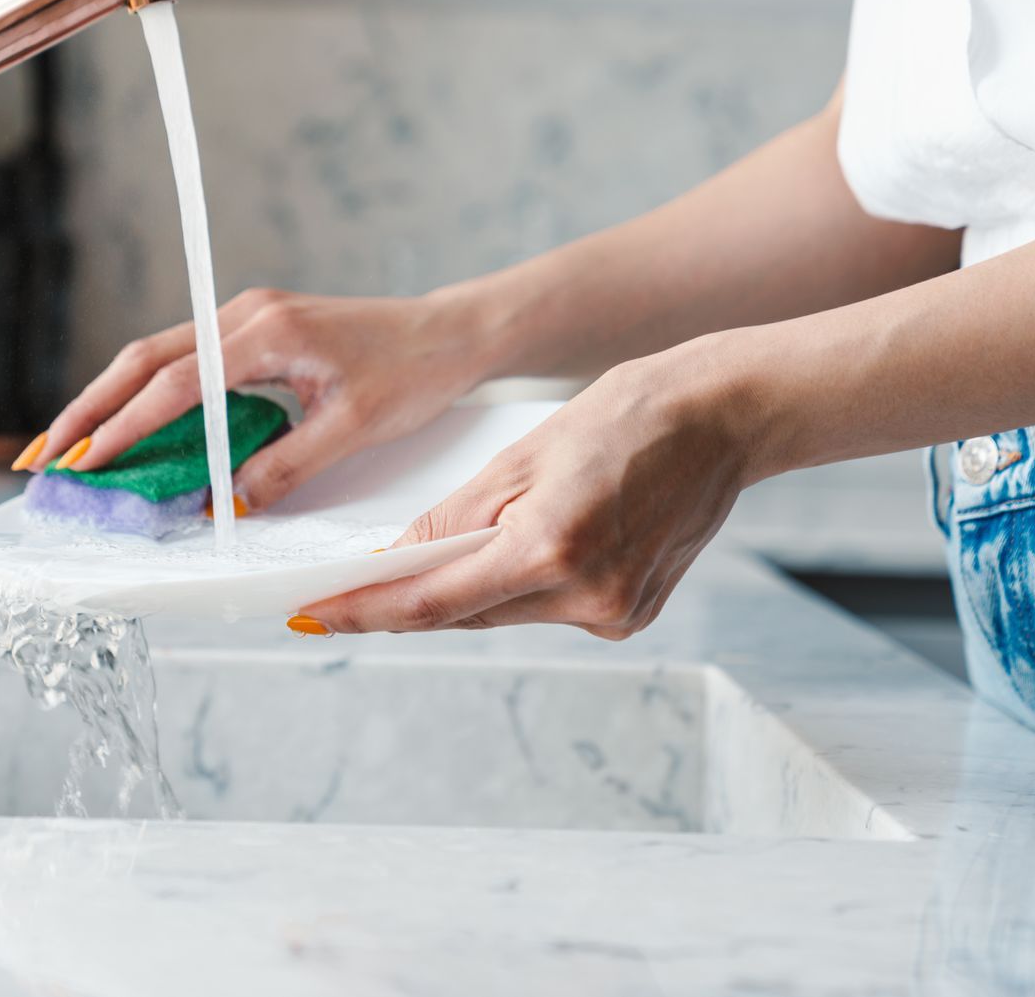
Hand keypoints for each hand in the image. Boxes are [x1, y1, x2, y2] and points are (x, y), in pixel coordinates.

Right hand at [26, 289, 493, 509]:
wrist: (452, 333)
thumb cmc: (414, 372)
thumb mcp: (351, 428)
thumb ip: (283, 466)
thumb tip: (221, 504)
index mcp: (265, 332)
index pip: (174, 385)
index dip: (122, 429)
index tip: (82, 466)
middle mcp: (245, 315)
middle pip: (142, 362)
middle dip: (86, 412)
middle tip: (40, 459)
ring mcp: (247, 318)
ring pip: (156, 360)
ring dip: (108, 404)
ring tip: (66, 450)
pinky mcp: (255, 331)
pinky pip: (186, 363)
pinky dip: (148, 399)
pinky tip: (126, 432)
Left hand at [297, 339, 762, 636]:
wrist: (722, 419)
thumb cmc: (624, 416)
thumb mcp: (520, 456)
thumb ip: (451, 519)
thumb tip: (392, 564)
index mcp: (549, 550)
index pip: (432, 601)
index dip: (365, 610)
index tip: (312, 616)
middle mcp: (586, 597)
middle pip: (468, 612)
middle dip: (416, 592)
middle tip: (363, 578)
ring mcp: (615, 614)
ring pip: (508, 611)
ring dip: (477, 583)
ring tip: (492, 526)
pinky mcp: (633, 617)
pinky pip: (550, 607)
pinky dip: (526, 581)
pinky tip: (544, 537)